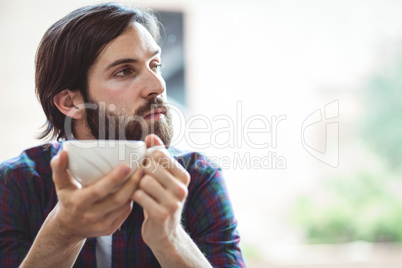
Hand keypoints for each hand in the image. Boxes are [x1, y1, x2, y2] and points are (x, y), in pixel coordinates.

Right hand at [50, 150, 141, 240]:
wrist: (67, 228)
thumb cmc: (67, 199)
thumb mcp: (61, 185)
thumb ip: (60, 168)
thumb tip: (63, 152)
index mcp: (79, 203)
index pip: (99, 190)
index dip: (114, 179)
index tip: (127, 166)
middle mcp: (90, 216)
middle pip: (117, 199)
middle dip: (132, 184)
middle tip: (142, 168)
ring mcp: (101, 225)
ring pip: (124, 206)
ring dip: (135, 191)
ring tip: (143, 176)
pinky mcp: (109, 230)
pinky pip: (125, 213)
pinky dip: (132, 200)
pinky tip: (138, 189)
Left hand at [132, 134, 189, 249]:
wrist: (164, 232)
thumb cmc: (161, 199)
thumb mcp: (164, 177)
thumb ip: (159, 155)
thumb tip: (151, 136)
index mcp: (184, 176)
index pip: (160, 154)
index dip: (147, 158)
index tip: (146, 166)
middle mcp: (182, 188)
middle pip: (151, 166)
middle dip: (142, 172)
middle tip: (142, 181)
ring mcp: (173, 202)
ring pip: (144, 181)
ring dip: (137, 186)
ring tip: (141, 192)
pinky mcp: (162, 214)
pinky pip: (139, 196)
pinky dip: (134, 197)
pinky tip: (139, 201)